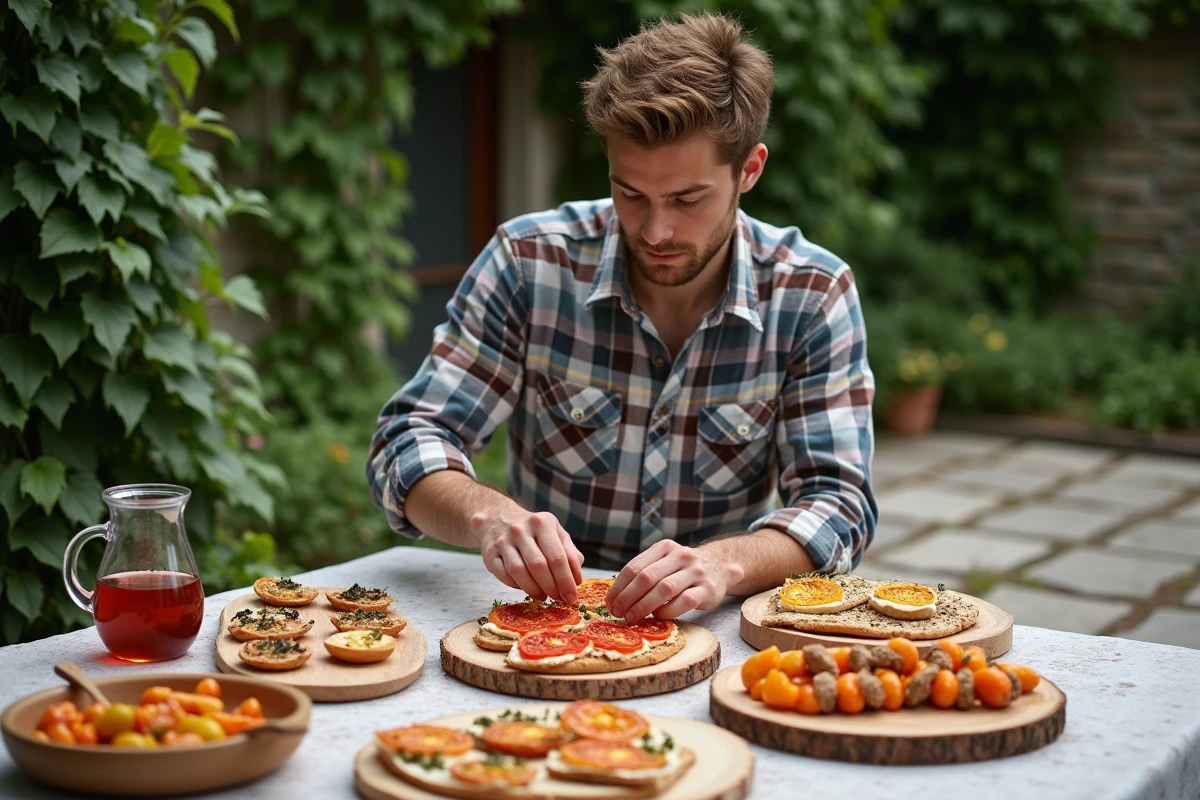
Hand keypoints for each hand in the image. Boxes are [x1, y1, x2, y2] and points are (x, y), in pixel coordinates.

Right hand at [471, 510, 583, 603]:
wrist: (497, 519)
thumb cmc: (533, 530)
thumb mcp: (555, 533)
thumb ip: (570, 553)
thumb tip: (577, 579)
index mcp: (542, 523)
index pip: (557, 557)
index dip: (566, 580)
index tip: (572, 597)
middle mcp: (521, 530)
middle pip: (538, 566)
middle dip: (551, 587)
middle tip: (558, 599)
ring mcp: (503, 541)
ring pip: (519, 571)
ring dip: (533, 589)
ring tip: (543, 595)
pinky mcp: (489, 554)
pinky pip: (503, 575)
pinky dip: (516, 586)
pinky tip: (525, 587)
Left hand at [606, 540, 743, 621]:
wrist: (720, 567)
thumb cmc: (683, 570)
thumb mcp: (664, 562)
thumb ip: (644, 574)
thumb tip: (615, 598)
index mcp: (664, 547)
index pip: (634, 567)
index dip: (618, 587)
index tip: (609, 603)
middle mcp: (681, 555)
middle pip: (647, 578)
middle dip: (628, 598)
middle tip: (617, 613)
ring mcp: (696, 571)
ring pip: (664, 589)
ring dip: (644, 606)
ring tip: (632, 618)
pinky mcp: (708, 589)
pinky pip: (684, 602)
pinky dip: (667, 611)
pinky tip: (658, 617)